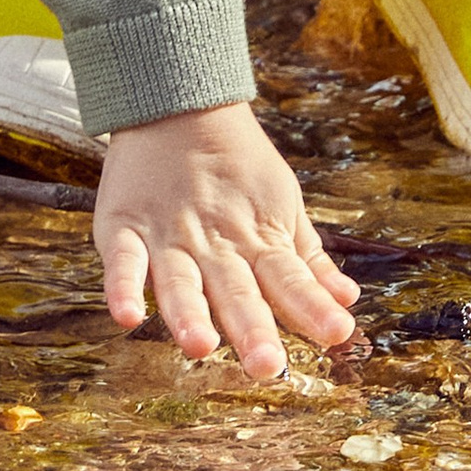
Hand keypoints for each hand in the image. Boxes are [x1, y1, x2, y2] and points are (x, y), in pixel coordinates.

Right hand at [93, 97, 360, 377]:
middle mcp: (215, 244)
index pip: (289, 279)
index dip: (312, 306)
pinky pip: (123, 260)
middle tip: (268, 367)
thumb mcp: (284, 207)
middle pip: (235, 290)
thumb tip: (347, 301)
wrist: (181, 104)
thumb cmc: (239, 166)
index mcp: (256, 240)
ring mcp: (168, 235)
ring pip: (180, 280)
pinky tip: (127, 317)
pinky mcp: (125, 226)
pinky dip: (123, 286)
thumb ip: (308, 260)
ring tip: (200, 347)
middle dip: (252, 328)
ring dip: (189, 313)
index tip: (339, 334)